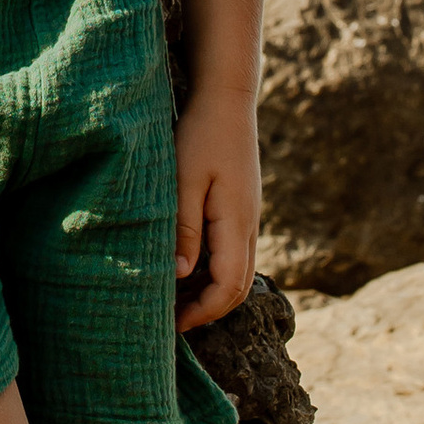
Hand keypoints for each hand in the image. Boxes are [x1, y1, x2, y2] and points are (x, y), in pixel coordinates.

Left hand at [174, 81, 259, 329]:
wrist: (227, 100)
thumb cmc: (200, 135)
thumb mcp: (184, 181)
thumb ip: (184, 228)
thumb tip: (180, 276)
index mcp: (236, 223)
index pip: (229, 287)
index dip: (203, 312)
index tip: (174, 324)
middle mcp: (249, 225)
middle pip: (240, 287)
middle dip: (210, 310)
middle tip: (174, 322)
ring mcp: (249, 217)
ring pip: (239, 271)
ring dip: (212, 292)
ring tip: (176, 300)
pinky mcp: (242, 208)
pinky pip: (234, 253)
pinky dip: (214, 271)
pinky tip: (188, 268)